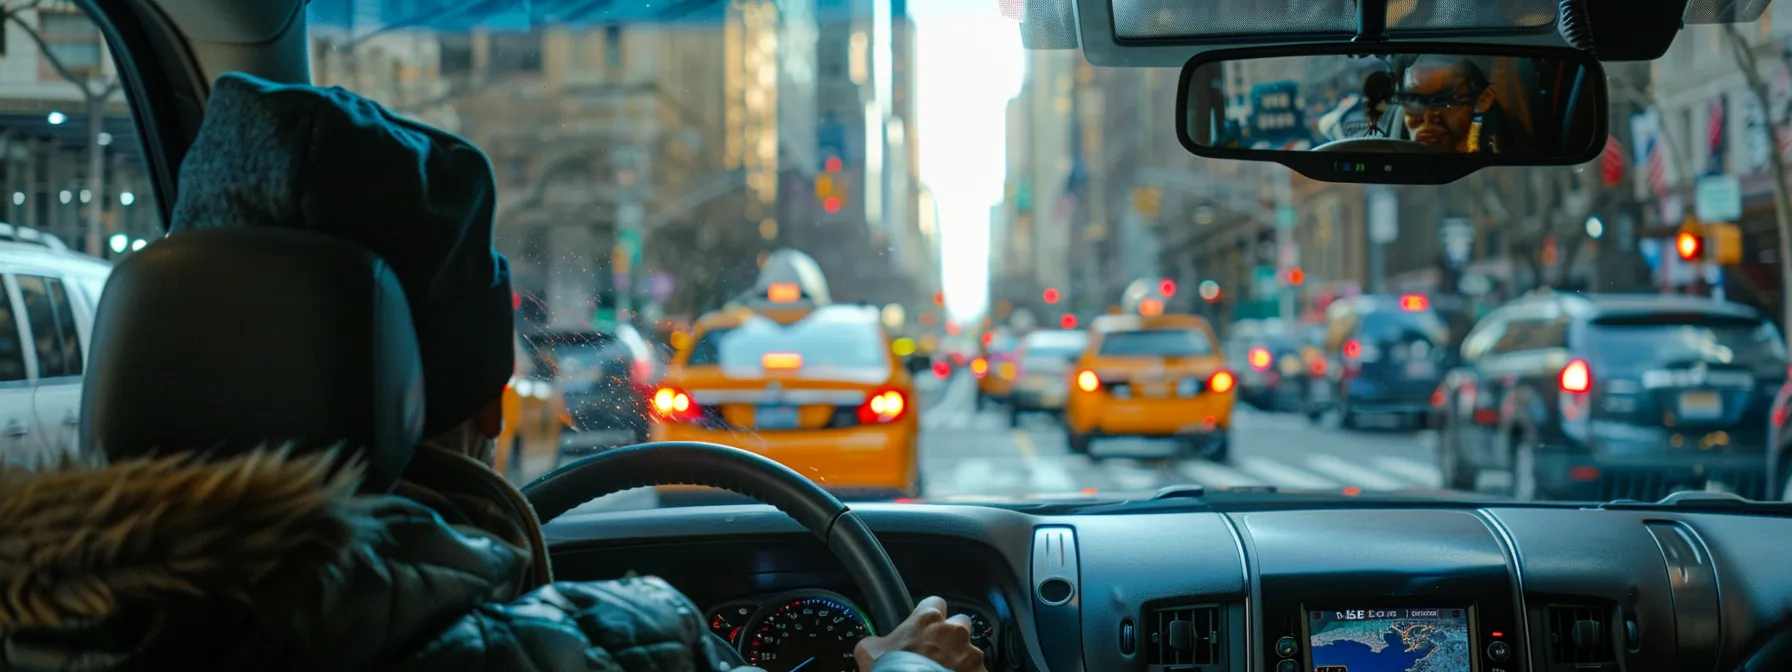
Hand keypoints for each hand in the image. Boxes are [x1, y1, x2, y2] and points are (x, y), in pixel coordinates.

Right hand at [854, 596, 984, 671]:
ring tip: (945, 670)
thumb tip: (871, 645)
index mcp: (927, 619)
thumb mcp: (869, 652)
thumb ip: (875, 641)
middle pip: (959, 622)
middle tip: (937, 651)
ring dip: (960, 657)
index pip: (935, 602)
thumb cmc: (891, 671)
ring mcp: (970, 652)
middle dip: (951, 635)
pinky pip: (977, 670)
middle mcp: (953, 630)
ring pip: (970, 649)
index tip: (924, 627)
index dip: (929, 615)